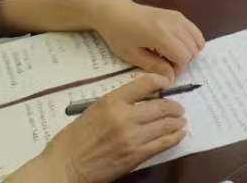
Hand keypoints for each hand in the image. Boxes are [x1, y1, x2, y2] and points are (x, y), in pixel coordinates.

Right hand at [37, 73, 184, 182]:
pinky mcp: (135, 156)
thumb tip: (141, 98)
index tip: (167, 82)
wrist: (65, 167)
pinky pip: (162, 143)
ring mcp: (132, 138)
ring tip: (181, 120)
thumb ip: (117, 102)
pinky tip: (179, 133)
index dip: (160, 80)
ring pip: (164, 124)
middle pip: (160, 106)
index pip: (144, 84)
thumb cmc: (74, 139)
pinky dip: (174, 137)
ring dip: (177, 121)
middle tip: (179, 107)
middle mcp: (124, 117)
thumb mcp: (93, 110)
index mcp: (111, 102)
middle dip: (174, 106)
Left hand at [93, 0, 204, 79]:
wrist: (117, 13)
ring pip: (197, 40)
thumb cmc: (119, 35)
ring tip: (171, 54)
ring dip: (188, 52)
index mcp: (160, 34)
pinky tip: (175, 45)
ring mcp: (178, 17)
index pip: (183, 57)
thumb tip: (171, 78)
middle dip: (183, 61)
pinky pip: (195, 31)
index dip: (177, 69)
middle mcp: (174, 24)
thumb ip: (154, 66)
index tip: (164, 72)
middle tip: (166, 64)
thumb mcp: (132, 56)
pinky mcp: (178, 15)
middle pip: (193, 49)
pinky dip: (190, 42)